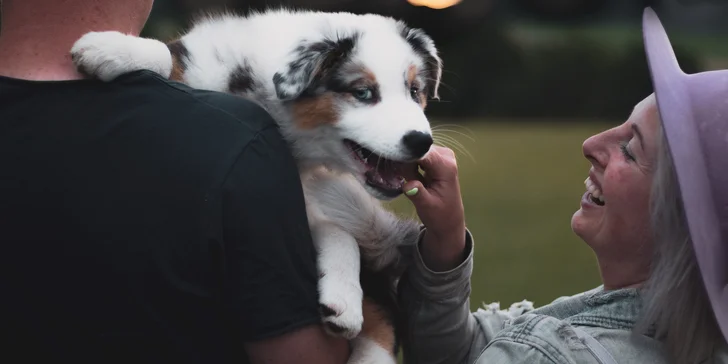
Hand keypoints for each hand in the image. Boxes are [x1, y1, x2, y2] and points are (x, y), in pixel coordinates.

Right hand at [403, 146, 466, 271]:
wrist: (449, 220)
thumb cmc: (439, 215)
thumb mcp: (426, 206)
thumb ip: (417, 193)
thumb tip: (408, 184)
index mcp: (446, 166)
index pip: (421, 152)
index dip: (404, 155)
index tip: (392, 164)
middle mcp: (445, 156)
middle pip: (416, 149)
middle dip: (405, 162)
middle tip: (405, 179)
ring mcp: (440, 155)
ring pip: (414, 151)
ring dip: (407, 165)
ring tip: (411, 180)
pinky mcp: (435, 158)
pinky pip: (416, 154)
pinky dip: (410, 165)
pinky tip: (412, 176)